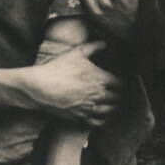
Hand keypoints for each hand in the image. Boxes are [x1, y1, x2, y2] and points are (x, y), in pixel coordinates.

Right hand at [0, 41, 121, 127]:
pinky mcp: (82, 118)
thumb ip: (94, 47)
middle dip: (121, 94)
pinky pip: (100, 122)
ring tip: (115, 102)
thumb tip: (106, 43)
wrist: (40, 88)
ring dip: (116, 106)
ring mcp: (91, 109)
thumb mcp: (77, 53)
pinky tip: (105, 114)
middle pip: (119, 98)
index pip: (122, 84)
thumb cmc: (58, 68)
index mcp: (101, 79)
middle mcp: (99, 96)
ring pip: (112, 111)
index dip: (125, 81)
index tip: (123, 79)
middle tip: (121, 90)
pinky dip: (106, 119)